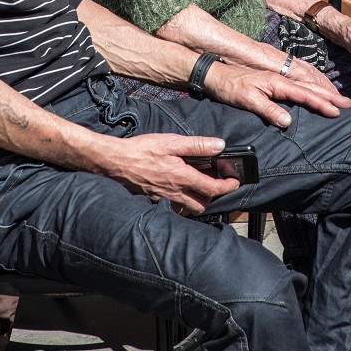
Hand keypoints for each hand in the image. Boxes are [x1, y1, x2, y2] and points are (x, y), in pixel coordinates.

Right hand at [100, 133, 239, 213]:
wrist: (116, 162)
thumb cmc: (142, 150)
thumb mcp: (172, 142)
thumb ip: (197, 145)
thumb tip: (219, 146)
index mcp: (183, 177)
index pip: (212, 188)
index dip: (227, 186)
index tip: (234, 181)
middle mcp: (175, 192)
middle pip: (203, 204)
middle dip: (214, 196)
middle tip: (218, 184)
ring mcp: (164, 198)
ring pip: (189, 208)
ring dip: (199, 201)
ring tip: (200, 187)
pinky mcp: (154, 200)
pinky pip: (174, 206)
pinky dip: (182, 201)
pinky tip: (179, 188)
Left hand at [206, 59, 350, 126]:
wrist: (217, 75)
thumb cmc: (230, 88)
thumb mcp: (248, 100)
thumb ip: (268, 109)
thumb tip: (288, 121)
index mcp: (277, 82)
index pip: (304, 94)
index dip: (321, 103)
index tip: (336, 110)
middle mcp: (280, 79)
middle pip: (310, 87)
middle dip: (329, 95)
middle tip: (348, 103)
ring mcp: (277, 80)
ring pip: (306, 85)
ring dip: (323, 92)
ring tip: (337, 98)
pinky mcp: (273, 82)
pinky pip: (298, 85)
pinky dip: (311, 89)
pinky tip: (314, 94)